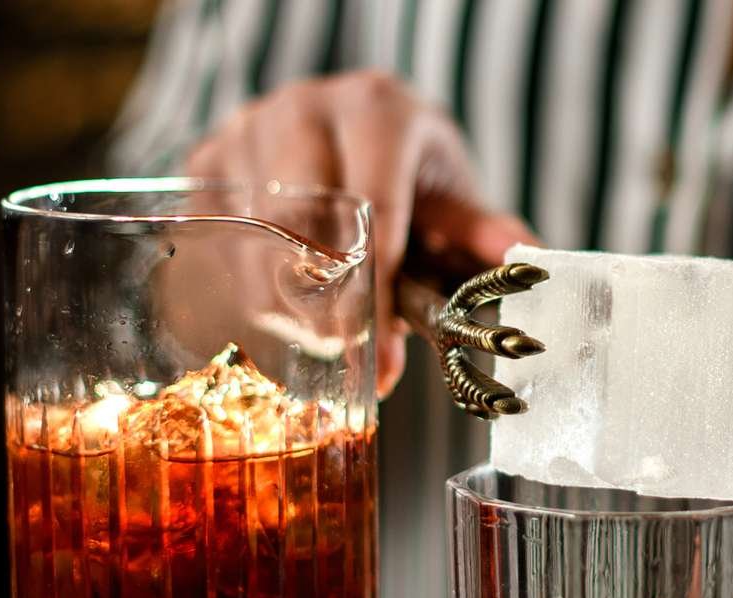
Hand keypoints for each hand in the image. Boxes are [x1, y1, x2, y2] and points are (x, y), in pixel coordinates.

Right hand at [185, 70, 535, 395]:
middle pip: (301, 214)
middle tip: (338, 356)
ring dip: (277, 298)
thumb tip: (524, 256)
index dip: (377, 288)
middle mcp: (306, 107)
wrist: (353, 134)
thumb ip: (479, 231)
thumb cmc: (410, 173)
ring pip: (251, 229)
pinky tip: (270, 316)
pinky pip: (214, 233)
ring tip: (308, 347)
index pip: (373, 206)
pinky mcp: (208, 158)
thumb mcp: (451, 200)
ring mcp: (248, 127)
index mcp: (378, 110)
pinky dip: (240, 284)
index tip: (380, 353)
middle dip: (322, 295)